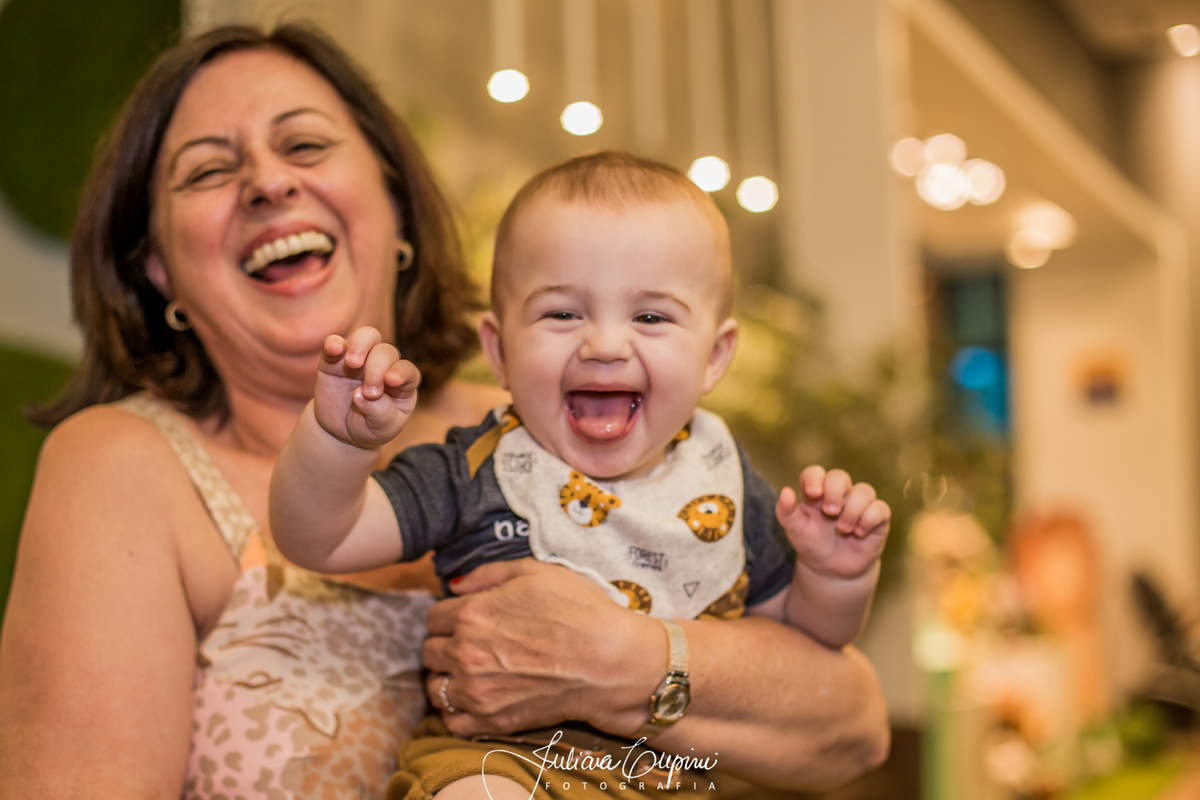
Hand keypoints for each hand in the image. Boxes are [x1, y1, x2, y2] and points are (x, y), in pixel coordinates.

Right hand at [313, 326, 420, 448]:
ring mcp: (360, 360)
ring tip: (353, 363)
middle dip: (377, 368)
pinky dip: (334, 342)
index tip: (390, 380)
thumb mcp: (382, 429)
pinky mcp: (335, 361)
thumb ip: (380, 413)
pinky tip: (333, 348)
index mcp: (402, 383)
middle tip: (369, 392)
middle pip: (386, 352)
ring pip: (367, 337)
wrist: (342, 432)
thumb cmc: (370, 428)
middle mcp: (384, 366)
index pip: (407, 371)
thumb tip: (362, 394)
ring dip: (361, 345)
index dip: (401, 371)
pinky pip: (335, 343)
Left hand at [421, 559, 659, 737]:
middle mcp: (466, 654)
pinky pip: (451, 722)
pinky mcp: (491, 721)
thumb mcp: (537, 572)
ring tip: (471, 672)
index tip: (467, 618)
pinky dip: (456, 712)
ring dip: (447, 677)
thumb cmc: (581, 610)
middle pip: (429, 651)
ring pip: (434, 687)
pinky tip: (475, 699)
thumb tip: (455, 584)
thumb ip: (489, 574)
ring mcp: (476, 692)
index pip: (434, 617)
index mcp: (472, 614)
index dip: (450, 614)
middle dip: (445, 644)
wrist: (612, 662)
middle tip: (470, 644)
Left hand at [776, 466, 889, 579]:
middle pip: (840, 476)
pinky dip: (869, 519)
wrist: (832, 570)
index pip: (815, 473)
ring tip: (843, 529)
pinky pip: (880, 508)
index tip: (812, 493)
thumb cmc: (812, 545)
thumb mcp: (795, 531)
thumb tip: (786, 491)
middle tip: (829, 512)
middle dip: (834, 491)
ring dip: (853, 510)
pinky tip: (859, 533)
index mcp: (816, 494)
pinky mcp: (877, 518)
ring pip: (864, 490)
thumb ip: (786, 512)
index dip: (814, 478)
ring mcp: (859, 505)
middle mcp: (839, 495)